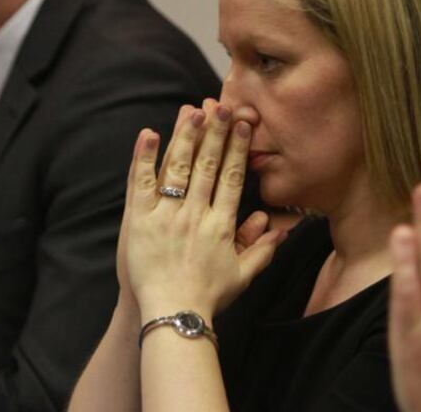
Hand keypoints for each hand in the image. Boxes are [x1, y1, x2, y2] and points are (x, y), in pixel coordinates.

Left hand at [120, 102, 284, 324]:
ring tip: (193, 110)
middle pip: (207, 165)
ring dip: (186, 136)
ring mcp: (167, 216)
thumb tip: (281, 227)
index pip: (233, 178)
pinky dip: (144, 158)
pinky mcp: (140, 221)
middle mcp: (196, 215)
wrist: (172, 315)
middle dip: (216, 133)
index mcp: (221, 225)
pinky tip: (149, 133)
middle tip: (224, 106)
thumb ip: (263, 250)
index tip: (245, 125)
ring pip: (178, 167)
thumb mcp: (243, 276)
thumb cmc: (208, 297)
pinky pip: (142, 184)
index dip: (239, 149)